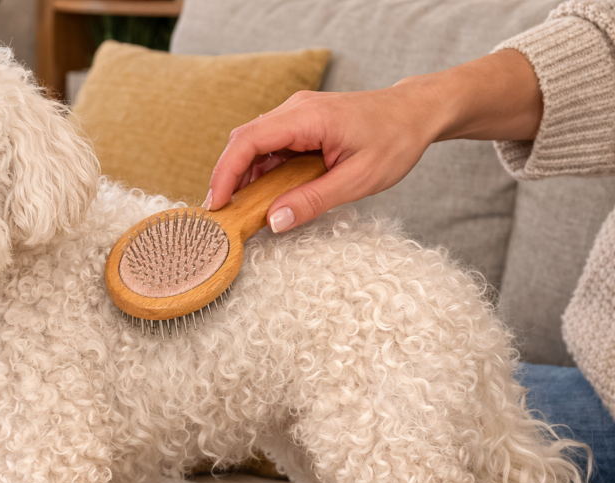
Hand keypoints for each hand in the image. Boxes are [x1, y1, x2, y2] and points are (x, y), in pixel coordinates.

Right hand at [205, 50, 542, 231]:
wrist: (416, 113)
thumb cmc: (394, 140)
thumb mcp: (359, 180)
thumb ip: (314, 201)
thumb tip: (274, 222)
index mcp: (307, 118)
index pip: (248, 141)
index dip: (225, 173)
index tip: (217, 204)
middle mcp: (294, 110)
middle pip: (242, 142)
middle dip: (226, 178)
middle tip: (221, 216)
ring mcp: (295, 115)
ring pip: (252, 145)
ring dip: (242, 177)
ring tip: (238, 211)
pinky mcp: (299, 125)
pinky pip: (268, 147)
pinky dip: (258, 172)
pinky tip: (260, 196)